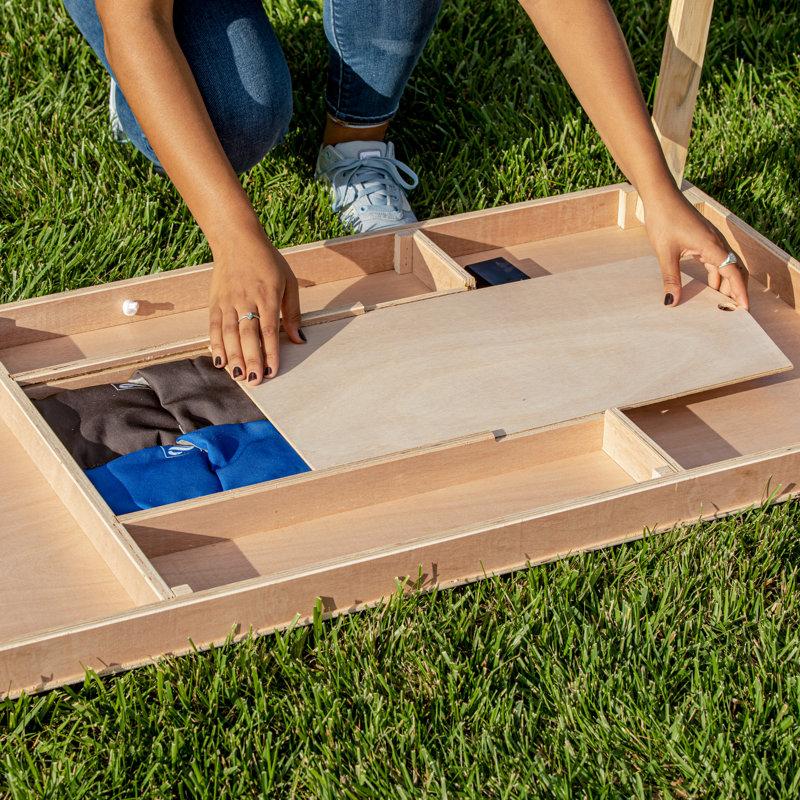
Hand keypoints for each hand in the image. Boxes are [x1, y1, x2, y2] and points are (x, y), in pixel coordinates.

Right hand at [208, 229, 304, 385]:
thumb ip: (292, 313)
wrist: (237, 239)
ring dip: (233, 357)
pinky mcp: (215, 301)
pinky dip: (215, 345)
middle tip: (254, 381)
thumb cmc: (267, 262)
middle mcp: (246, 300)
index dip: (270, 353)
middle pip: (248, 335)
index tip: (272, 371)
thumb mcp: (288, 282)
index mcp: (267, 296)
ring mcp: (228, 301)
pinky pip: (214, 326)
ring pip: (229, 333)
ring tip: (238, 376)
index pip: (269, 330)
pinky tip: (219, 361)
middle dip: (251, 360)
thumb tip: (299, 339)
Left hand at [644, 190, 748, 309]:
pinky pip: (715, 260)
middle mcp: (716, 242)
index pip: (732, 272)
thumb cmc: (664, 220)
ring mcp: (710, 240)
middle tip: (733, 309)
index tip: (744, 307)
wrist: (661, 196)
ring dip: (724, 283)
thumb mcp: (666, 253)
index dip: (739, 291)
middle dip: (735, 289)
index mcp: (711, 246)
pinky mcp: (703, 238)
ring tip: (720, 302)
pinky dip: (715, 274)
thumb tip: (672, 301)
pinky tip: (709, 285)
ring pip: (724, 265)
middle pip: (733, 269)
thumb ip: (670, 278)